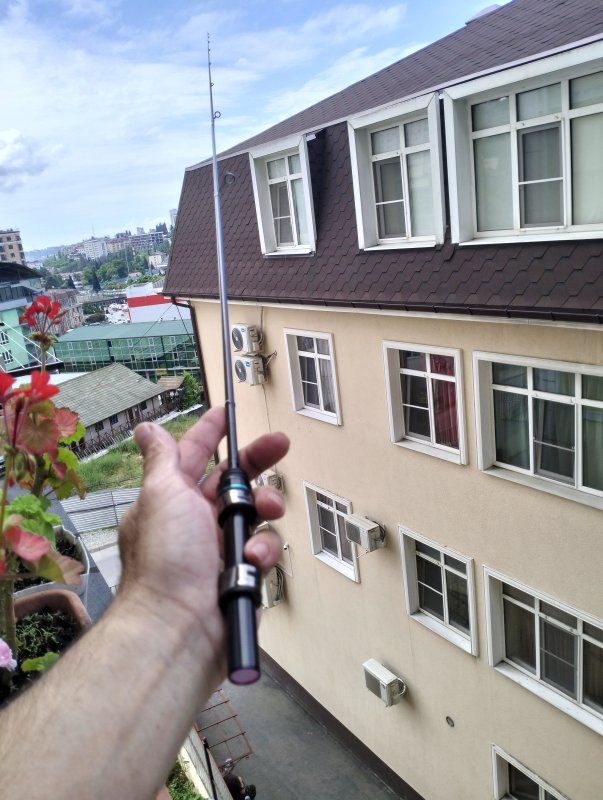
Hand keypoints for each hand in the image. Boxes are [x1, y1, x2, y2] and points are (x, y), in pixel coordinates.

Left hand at [118, 407, 288, 667]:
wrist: (180, 628)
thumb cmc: (167, 558)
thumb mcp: (161, 495)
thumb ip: (161, 458)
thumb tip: (146, 429)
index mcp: (172, 498)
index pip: (193, 454)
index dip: (210, 433)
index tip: (227, 414)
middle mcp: (194, 521)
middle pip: (233, 480)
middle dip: (258, 462)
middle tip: (281, 444)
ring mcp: (218, 549)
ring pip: (255, 515)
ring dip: (264, 511)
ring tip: (266, 514)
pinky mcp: (239, 575)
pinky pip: (262, 551)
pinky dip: (260, 554)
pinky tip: (251, 563)